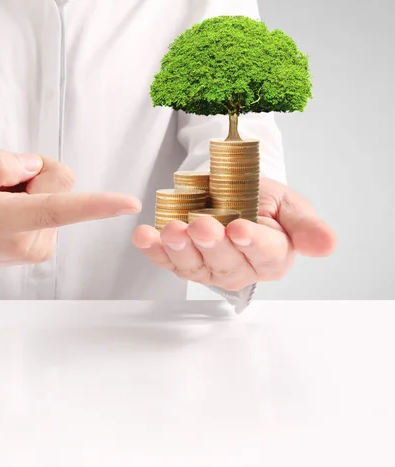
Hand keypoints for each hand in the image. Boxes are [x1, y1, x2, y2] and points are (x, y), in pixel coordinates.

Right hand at [0, 150, 140, 279]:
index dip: (95, 205)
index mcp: (4, 223)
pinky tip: (6, 211)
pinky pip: (54, 204)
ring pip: (58, 191)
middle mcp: (29, 242)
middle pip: (60, 180)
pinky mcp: (44, 248)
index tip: (129, 204)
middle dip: (34, 170)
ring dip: (30, 186)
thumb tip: (34, 165)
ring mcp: (40, 248)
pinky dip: (33, 200)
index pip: (55, 209)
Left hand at [132, 177, 336, 291]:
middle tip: (200, 224)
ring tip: (171, 229)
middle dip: (211, 244)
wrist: (233, 191)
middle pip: (226, 263)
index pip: (266, 255)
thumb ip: (305, 226)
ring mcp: (207, 268)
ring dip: (179, 248)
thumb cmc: (264, 200)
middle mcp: (239, 268)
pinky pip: (166, 260)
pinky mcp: (181, 261)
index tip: (239, 228)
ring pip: (193, 265)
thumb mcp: (289, 205)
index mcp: (272, 256)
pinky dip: (153, 249)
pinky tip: (144, 236)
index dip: (253, 244)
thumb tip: (327, 246)